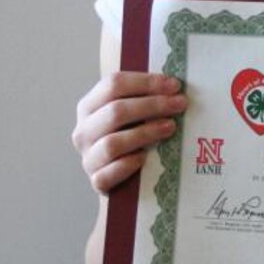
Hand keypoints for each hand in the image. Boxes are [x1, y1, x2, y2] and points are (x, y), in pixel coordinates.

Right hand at [72, 70, 185, 194]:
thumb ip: (143, 97)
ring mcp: (88, 157)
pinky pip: (110, 173)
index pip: (113, 84)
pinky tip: (145, 157)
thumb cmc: (128, 136)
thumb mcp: (131, 113)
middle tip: (179, 104)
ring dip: (146, 133)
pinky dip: (129, 164)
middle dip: (152, 105)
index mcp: (89, 106)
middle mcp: (84, 131)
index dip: (146, 82)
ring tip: (170, 127)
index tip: (174, 85)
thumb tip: (174, 86)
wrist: (119, 176)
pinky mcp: (96, 181)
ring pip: (113, 143)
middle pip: (115, 111)